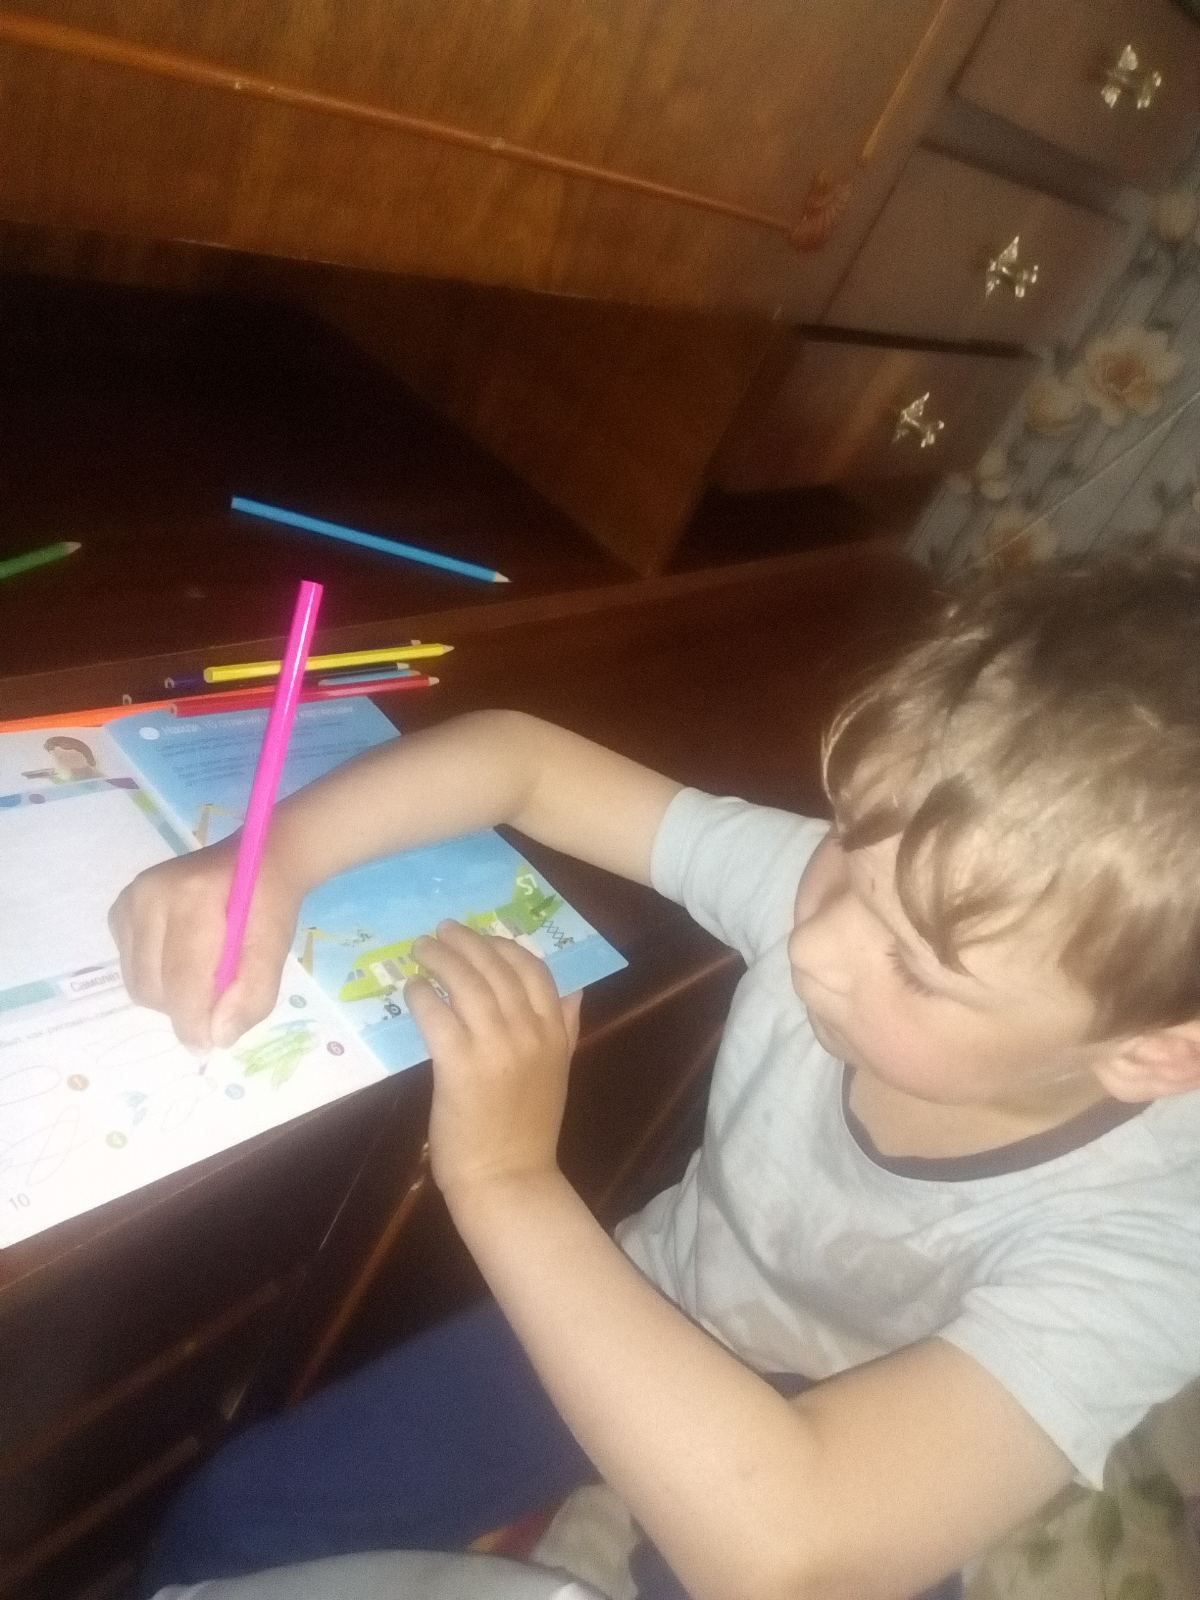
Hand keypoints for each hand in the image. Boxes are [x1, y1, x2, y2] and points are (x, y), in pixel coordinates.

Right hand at [107, 842, 301, 1051]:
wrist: (258, 860)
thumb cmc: (269, 904)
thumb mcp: (275, 949)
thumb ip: (251, 994)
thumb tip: (216, 1038)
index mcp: (192, 898)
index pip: (180, 978)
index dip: (192, 1021)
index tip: (208, 1045)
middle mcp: (149, 896)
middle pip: (153, 986)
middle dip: (184, 1008)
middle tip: (217, 1001)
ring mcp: (129, 901)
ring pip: (137, 982)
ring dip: (169, 995)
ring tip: (204, 975)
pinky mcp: (120, 910)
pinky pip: (130, 966)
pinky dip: (157, 976)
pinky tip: (183, 958)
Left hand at [405, 921, 581, 1206]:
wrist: (510, 1179)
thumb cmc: (529, 1130)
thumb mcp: (559, 1071)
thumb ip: (567, 1027)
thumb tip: (577, 989)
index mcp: (555, 1033)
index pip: (534, 970)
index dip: (505, 946)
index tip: (481, 938)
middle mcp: (529, 1033)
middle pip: (496, 969)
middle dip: (467, 943)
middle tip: (442, 931)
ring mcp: (495, 1047)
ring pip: (467, 984)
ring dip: (441, 959)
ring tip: (422, 949)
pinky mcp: (459, 1065)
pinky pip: (437, 1015)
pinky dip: (422, 995)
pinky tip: (412, 988)